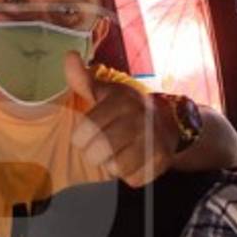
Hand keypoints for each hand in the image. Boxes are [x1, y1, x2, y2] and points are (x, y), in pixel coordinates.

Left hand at [67, 53, 180, 187]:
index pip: (85, 132)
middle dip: (94, 155)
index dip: (81, 138)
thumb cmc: (126, 109)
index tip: (87, 135)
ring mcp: (152, 140)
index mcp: (121, 101)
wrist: (168, 122)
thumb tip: (69, 56)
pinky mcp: (162, 161)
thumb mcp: (105, 92)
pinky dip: (129, 175)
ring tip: (118, 153)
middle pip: (98, 152)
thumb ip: (82, 79)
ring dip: (112, 166)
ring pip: (115, 168)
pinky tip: (134, 161)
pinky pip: (132, 179)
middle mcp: (138, 119)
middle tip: (101, 148)